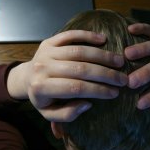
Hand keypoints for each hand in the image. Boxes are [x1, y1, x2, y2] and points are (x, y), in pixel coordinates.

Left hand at [8, 30, 127, 121]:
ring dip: (102, 56)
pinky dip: (87, 35)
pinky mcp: (49, 41)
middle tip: (123, 79)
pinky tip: (103, 39)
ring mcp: (45, 52)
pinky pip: (70, 35)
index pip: (76, 88)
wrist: (27, 78)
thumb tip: (87, 103)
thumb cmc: (42, 97)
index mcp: (41, 88)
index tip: (115, 93)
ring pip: (78, 52)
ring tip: (119, 61)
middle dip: (105, 74)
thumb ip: (67, 114)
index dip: (98, 90)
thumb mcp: (49, 114)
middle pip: (80, 69)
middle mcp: (42, 68)